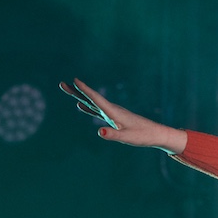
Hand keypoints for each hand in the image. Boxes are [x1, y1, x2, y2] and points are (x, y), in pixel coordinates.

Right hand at [59, 78, 186, 153]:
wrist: (156, 134)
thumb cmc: (143, 136)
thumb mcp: (127, 138)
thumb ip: (113, 135)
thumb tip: (100, 132)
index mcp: (114, 112)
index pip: (97, 99)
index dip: (85, 90)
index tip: (74, 80)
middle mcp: (112, 110)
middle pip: (91, 98)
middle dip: (76, 91)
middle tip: (62, 84)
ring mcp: (113, 113)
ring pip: (93, 103)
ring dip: (80, 96)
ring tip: (69, 90)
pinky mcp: (114, 118)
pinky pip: (97, 110)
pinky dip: (88, 106)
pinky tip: (82, 105)